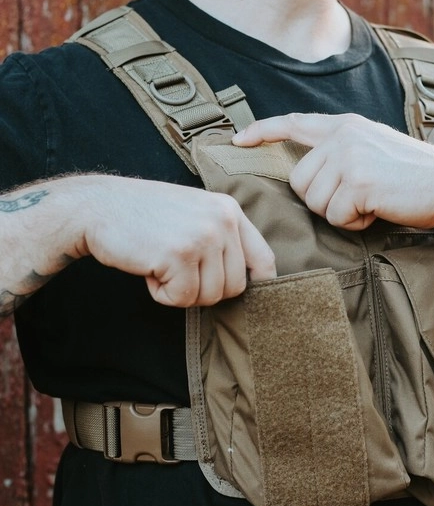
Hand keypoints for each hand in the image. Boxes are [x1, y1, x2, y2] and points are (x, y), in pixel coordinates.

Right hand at [79, 176, 275, 306]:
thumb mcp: (195, 214)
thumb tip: (248, 280)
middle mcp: (222, 220)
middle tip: (177, 270)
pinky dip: (162, 294)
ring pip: (209, 296)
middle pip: (235, 287)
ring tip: (161, 264)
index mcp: (229, 210)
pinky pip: (182, 299)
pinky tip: (149, 269)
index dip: (260, 285)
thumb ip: (223, 239)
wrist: (97, 207)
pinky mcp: (180, 254)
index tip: (249, 297)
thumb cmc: (146, 215)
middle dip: (205, 290)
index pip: (264, 259)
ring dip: (181, 292)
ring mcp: (203, 236)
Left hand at [233, 113, 433, 230]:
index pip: (294, 123)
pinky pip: (336, 217)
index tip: (238, 140)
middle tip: (357, 199)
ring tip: (371, 203)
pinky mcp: (359, 180)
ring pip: (315, 202)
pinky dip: (354, 223)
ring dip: (340, 213)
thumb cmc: (413, 178)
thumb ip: (340, 154)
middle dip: (322, 201)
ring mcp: (351, 156)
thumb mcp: (373, 151)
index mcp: (346, 126)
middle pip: (300, 182)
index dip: (263, 131)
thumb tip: (306, 179)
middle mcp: (344, 136)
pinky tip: (377, 211)